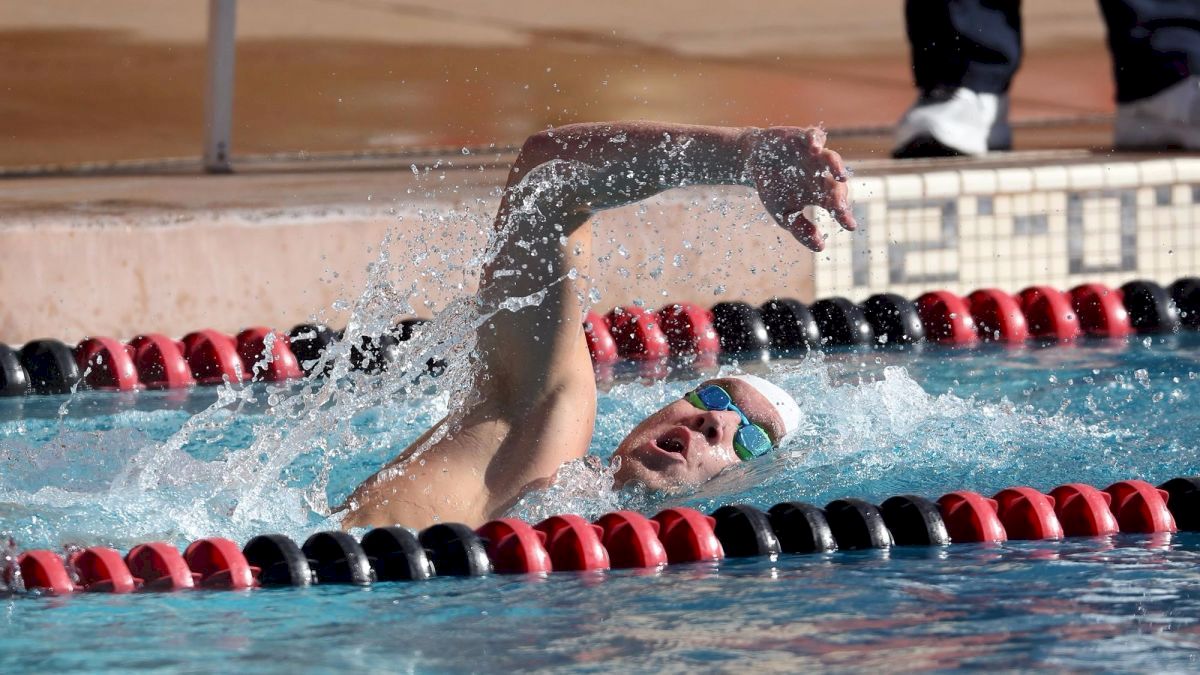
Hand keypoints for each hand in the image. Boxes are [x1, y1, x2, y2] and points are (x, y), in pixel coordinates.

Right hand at [745, 126, 856, 251]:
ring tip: (839, 175)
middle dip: (838, 196)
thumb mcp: (783, 213)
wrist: (754, 160)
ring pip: (831, 159)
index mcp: (819, 194)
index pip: (835, 206)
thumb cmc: (772, 187)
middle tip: (839, 207)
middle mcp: (820, 174)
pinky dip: (816, 140)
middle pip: (836, 185)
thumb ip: (800, 229)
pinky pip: (814, 136)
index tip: (850, 226)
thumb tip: (820, 247)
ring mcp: (813, 156)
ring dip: (835, 166)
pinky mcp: (803, 138)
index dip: (843, 215)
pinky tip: (814, 148)